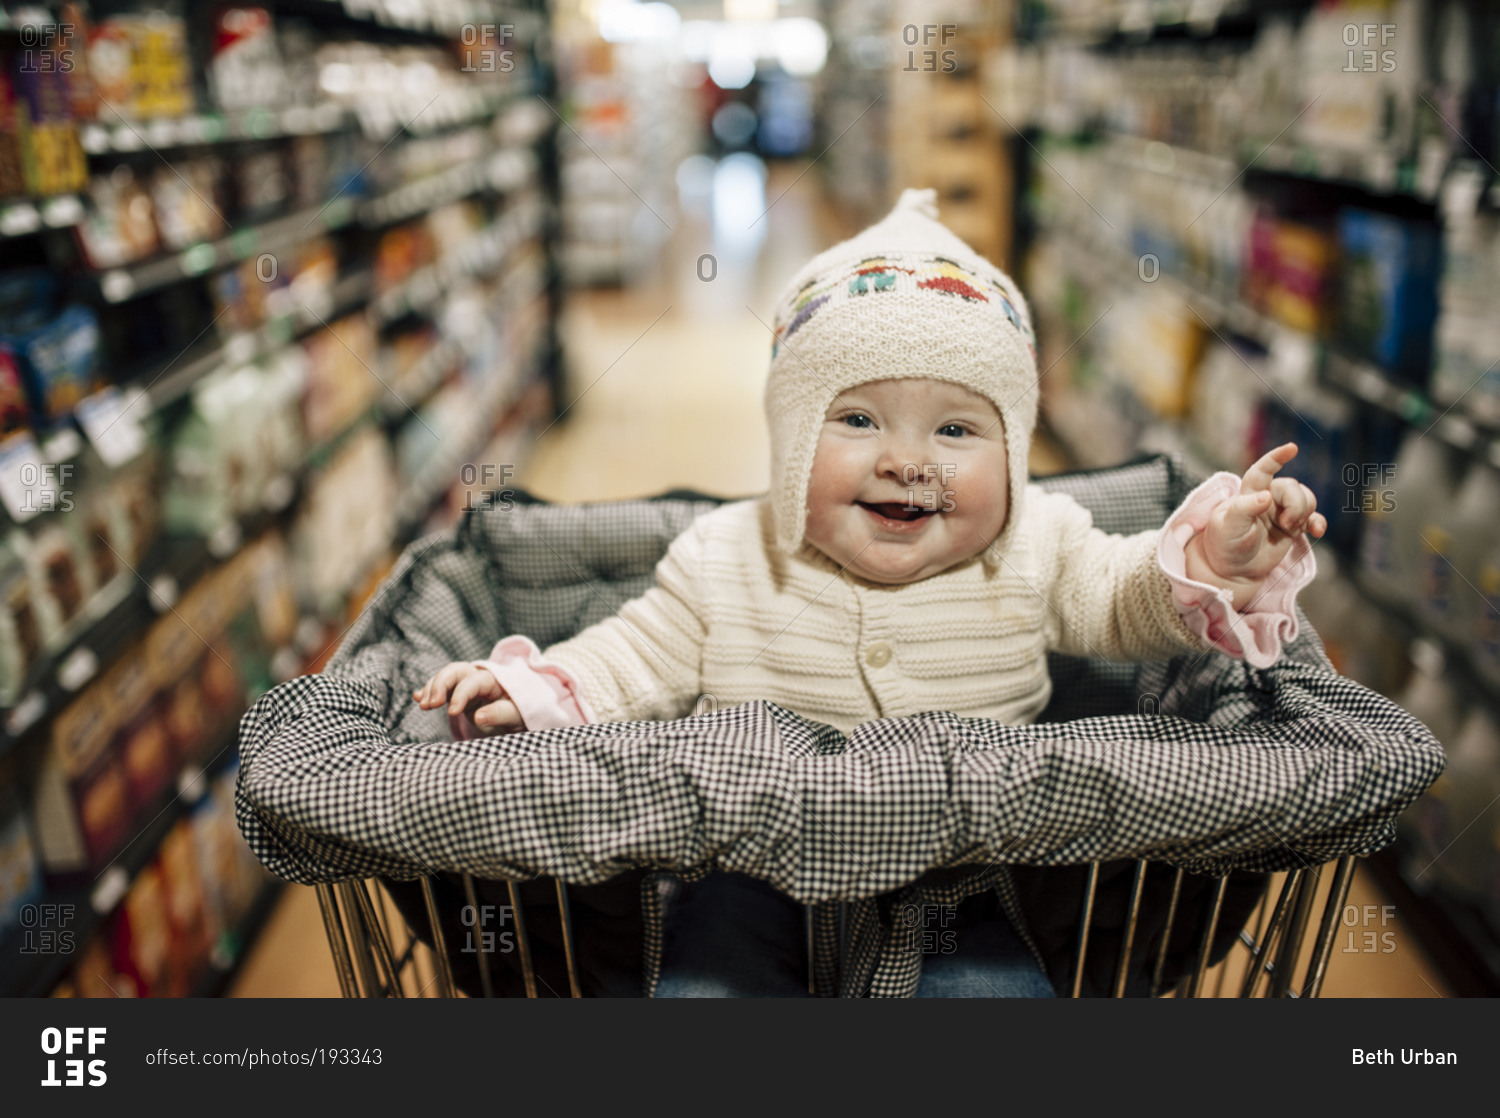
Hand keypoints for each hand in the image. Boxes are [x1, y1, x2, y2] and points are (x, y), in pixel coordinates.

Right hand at [413, 662, 522, 733]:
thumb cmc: (518, 714)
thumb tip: (479, 716)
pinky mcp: (456, 693)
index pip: (473, 682)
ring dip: (430, 689)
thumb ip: (500, 714)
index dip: (461, 695)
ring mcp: (464, 684)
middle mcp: (477, 678)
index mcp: (493, 681)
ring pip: (444, 677)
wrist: (516, 713)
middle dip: (439, 684)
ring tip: (423, 706)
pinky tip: (417, 697)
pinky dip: (427, 691)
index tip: (452, 713)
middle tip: (429, 704)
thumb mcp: (516, 716)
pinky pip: (439, 687)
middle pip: (454, 671)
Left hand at [1184, 443, 1326, 610]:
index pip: (1262, 471)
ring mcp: (1280, 512)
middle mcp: (1266, 498)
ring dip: (1305, 513)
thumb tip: (1266, 496)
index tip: (1292, 448)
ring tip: (1290, 530)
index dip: (1276, 458)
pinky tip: (1317, 531)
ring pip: (1306, 499)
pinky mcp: (1291, 527)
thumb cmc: (1224, 543)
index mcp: (1248, 494)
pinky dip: (1318, 522)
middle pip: (1292, 488)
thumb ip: (1244, 509)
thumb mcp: (1228, 527)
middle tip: (1285, 525)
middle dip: (1296, 504)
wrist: (1233, 569)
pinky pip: (1313, 518)